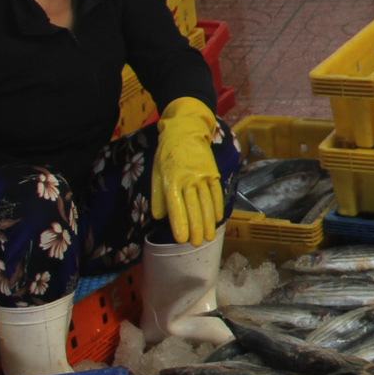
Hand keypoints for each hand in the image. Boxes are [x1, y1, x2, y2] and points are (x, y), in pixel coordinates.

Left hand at [151, 96, 224, 246]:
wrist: (186, 130)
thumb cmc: (167, 153)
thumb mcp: (156, 172)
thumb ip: (158, 195)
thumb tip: (159, 217)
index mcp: (171, 180)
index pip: (176, 206)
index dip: (179, 223)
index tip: (181, 239)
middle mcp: (188, 179)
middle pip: (193, 208)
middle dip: (195, 228)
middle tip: (196, 244)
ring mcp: (203, 176)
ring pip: (206, 203)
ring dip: (207, 222)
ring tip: (208, 237)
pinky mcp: (213, 173)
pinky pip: (215, 193)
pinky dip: (216, 207)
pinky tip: (216, 219)